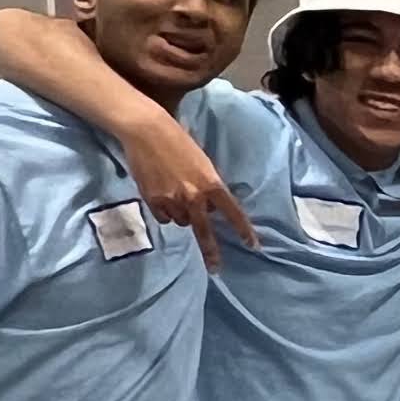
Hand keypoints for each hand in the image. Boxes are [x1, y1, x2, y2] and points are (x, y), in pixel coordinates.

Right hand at [127, 108, 257, 269]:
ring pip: (181, 222)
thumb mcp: (203, 163)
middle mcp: (193, 196)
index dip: (244, 230)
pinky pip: (164, 217)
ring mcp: (171, 199)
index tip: (253, 245)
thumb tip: (209, 208)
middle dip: (211, 251)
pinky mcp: (152, 200)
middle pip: (204, 231)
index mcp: (211, 184)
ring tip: (176, 195)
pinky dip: (166, 212)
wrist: (146, 131)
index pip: (233, 212)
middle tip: (216, 268)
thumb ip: (208, 186)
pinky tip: (162, 196)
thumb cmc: (179, 142)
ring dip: (183, 216)